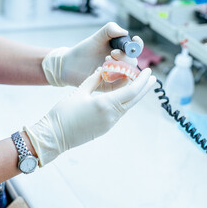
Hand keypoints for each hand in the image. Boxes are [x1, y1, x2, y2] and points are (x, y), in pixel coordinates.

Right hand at [24, 68, 155, 166]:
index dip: (142, 80)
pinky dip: (125, 103)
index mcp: (106, 104)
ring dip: (135, 96)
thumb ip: (94, 80)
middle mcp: (111, 115)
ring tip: (139, 86)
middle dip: (145, 88)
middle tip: (153, 79)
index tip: (148, 72)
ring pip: (127, 107)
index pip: (131, 90)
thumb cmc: (63, 112)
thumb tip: (104, 70)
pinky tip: (124, 97)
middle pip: (134, 99)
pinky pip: (119, 113)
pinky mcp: (105, 128)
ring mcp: (109, 123)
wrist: (54, 136)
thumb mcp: (79, 92)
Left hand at [42, 22, 143, 86]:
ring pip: (129, 73)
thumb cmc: (84, 50)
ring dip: (120, 67)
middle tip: (111, 53)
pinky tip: (102, 71)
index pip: (136, 48)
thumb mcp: (97, 37)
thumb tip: (125, 32)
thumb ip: (110, 29)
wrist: (69, 64)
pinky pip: (120, 85)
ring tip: (105, 61)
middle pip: (133, 62)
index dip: (138, 45)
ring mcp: (117, 75)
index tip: (134, 39)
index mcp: (121, 51)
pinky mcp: (111, 86)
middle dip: (125, 57)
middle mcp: (122, 64)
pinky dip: (115, 78)